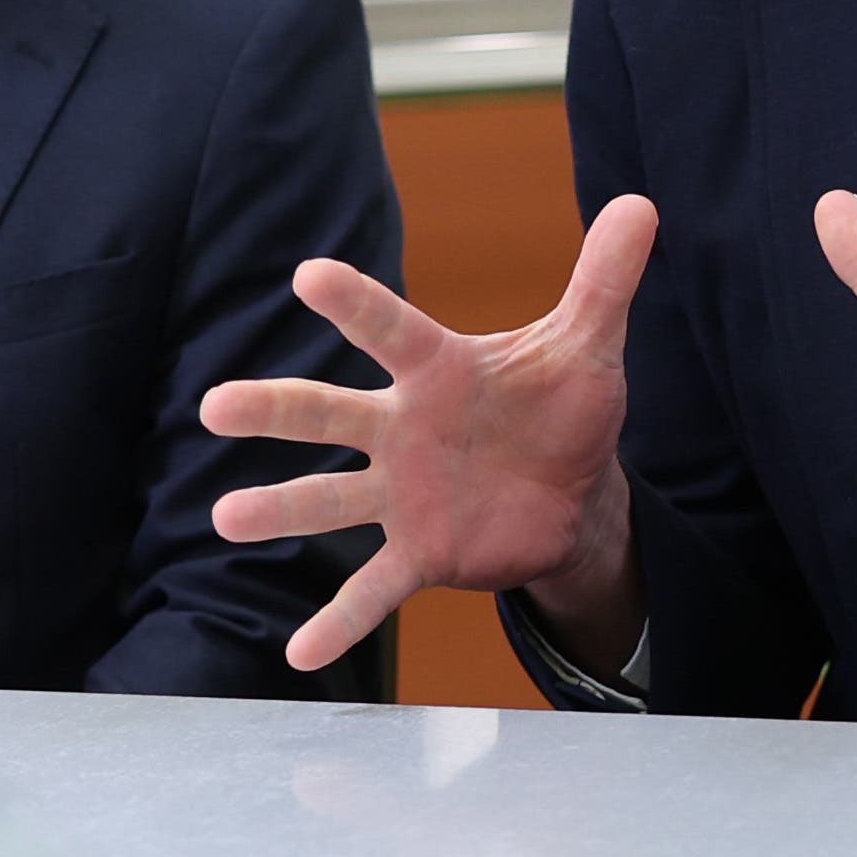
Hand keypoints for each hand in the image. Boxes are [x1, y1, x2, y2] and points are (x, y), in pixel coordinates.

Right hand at [202, 197, 655, 675]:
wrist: (571, 494)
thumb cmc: (560, 407)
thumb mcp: (589, 345)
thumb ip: (604, 278)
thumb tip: (641, 201)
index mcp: (439, 371)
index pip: (393, 330)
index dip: (356, 305)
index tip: (308, 275)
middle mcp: (403, 429)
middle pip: (330, 413)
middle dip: (274, 409)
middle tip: (215, 405)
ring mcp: (402, 495)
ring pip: (331, 500)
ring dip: (280, 508)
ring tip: (226, 516)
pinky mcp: (420, 552)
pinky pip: (373, 589)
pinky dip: (340, 623)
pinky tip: (298, 655)